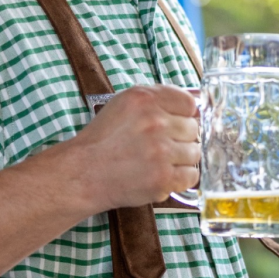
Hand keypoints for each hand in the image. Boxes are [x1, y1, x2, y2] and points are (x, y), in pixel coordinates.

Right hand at [73, 85, 200, 210]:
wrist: (82, 174)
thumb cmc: (104, 139)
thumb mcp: (125, 104)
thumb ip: (159, 99)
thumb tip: (196, 107)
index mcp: (145, 99)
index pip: (189, 103)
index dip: (183, 115)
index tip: (174, 124)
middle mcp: (155, 122)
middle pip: (193, 128)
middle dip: (180, 138)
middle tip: (160, 146)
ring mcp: (160, 152)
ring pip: (195, 152)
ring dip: (181, 158)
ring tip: (159, 161)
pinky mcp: (162, 178)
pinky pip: (192, 175)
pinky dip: (181, 177)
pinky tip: (163, 175)